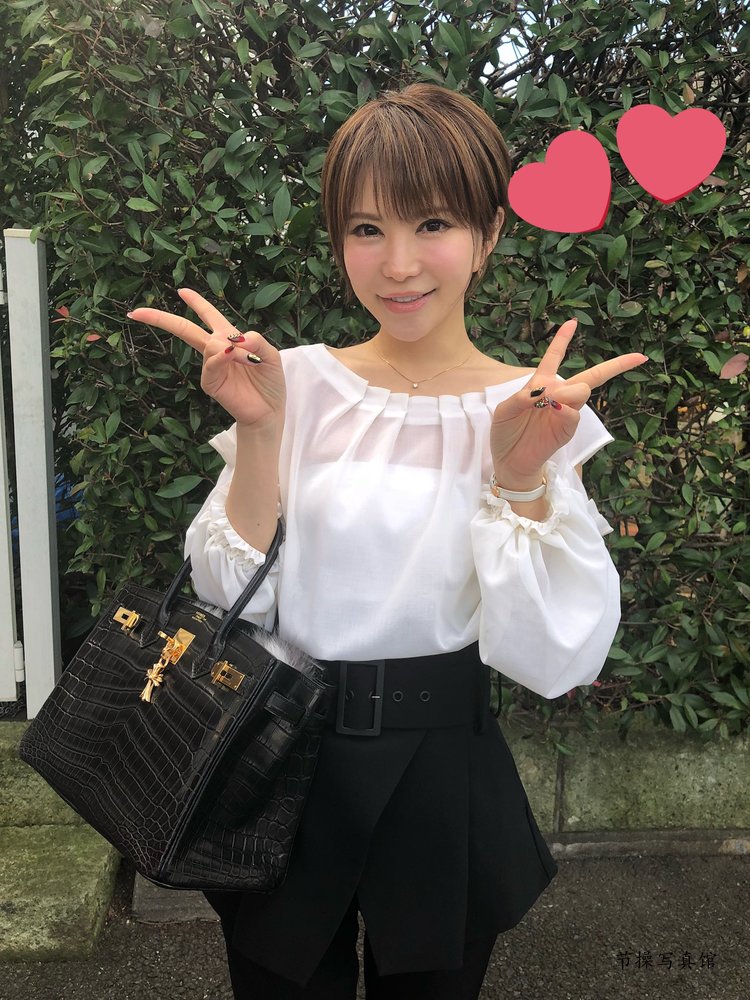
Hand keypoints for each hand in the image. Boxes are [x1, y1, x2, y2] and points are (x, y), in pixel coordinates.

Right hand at [126, 288, 285, 429]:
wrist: (269, 412)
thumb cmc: (270, 383)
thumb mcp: (271, 356)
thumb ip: (257, 341)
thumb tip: (237, 338)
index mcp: (230, 338)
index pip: (210, 316)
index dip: (196, 302)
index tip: (181, 291)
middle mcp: (216, 350)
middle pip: (186, 329)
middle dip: (162, 319)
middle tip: (137, 312)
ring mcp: (211, 367)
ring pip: (208, 344)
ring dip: (228, 346)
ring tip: (249, 360)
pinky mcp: (210, 383)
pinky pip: (211, 364)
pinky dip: (220, 357)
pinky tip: (229, 354)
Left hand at [490, 318, 647, 485]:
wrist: (509, 462)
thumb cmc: (505, 433)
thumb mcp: (503, 412)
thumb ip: (520, 398)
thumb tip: (542, 391)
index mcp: (540, 384)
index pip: (554, 357)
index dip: (563, 340)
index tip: (573, 322)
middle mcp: (557, 395)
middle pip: (591, 375)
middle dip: (614, 366)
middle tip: (622, 364)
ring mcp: (564, 413)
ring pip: (583, 391)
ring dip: (570, 391)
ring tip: (551, 401)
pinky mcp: (566, 430)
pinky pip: (575, 415)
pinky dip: (566, 410)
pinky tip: (555, 409)